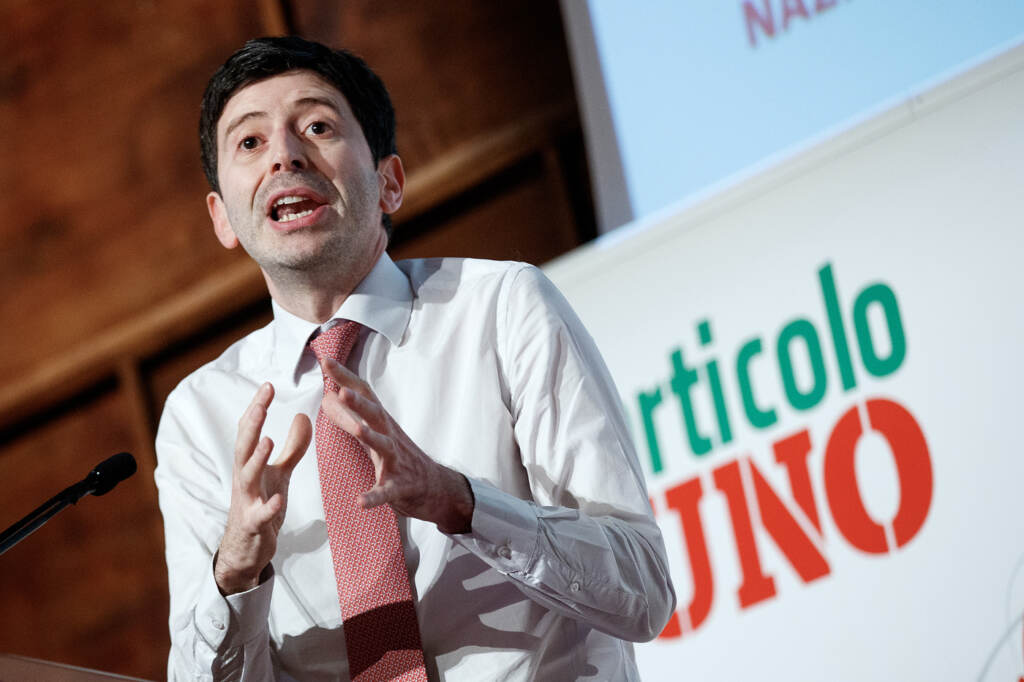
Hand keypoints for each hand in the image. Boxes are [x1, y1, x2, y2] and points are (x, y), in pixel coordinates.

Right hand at [215, 383, 311, 594]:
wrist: (246, 549)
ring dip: (256, 458)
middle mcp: (243, 479)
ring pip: (246, 477)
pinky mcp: (254, 525)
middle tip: (263, 402)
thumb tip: (303, 415)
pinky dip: (268, 507)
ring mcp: (246, 501)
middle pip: (243, 446)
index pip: (250, 430)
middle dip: (253, 424)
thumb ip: (292, 447)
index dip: (257, 408)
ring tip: (267, 440)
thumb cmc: (261, 504)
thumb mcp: (279, 473)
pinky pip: (260, 515)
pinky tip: (279, 499)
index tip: (268, 385)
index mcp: (249, 464)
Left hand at [320, 357, 473, 533]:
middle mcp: (390, 437)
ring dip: (371, 437)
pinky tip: (361, 501)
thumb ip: (350, 416)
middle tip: (341, 391)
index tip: (325, 360)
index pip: (363, 394)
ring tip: (357, 430)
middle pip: (375, 415)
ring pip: (384, 446)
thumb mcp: (374, 433)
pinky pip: (387, 491)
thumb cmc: (401, 457)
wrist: (435, 487)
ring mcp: (397, 461)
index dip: (345, 377)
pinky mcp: (400, 487)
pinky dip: (374, 496)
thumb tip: (327, 398)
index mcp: (382, 423)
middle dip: (358, 402)